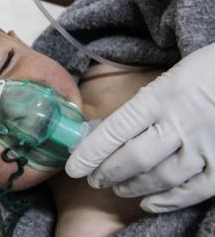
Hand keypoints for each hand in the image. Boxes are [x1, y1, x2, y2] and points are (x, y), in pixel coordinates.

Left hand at [65, 42, 214, 212]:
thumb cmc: (207, 71)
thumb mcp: (170, 78)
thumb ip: (144, 104)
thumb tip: (110, 130)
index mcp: (160, 96)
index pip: (115, 129)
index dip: (91, 152)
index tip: (73, 168)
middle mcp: (180, 122)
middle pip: (134, 158)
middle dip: (108, 173)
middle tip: (94, 179)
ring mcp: (205, 144)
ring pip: (160, 177)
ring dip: (133, 187)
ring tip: (118, 189)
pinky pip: (193, 190)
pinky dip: (168, 201)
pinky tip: (149, 202)